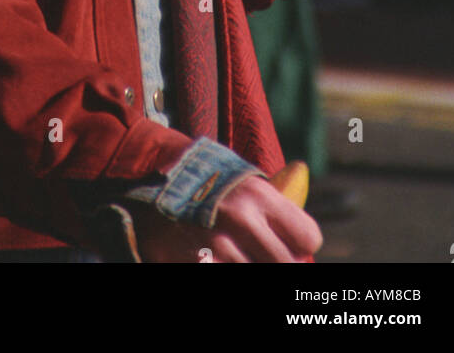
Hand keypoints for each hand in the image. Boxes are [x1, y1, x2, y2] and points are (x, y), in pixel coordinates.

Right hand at [127, 175, 321, 262]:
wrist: (145, 174)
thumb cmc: (202, 177)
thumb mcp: (239, 177)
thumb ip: (272, 202)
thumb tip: (305, 232)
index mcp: (258, 194)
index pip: (307, 237)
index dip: (300, 245)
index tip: (290, 246)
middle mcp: (241, 220)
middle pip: (286, 264)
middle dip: (276, 262)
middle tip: (259, 254)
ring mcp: (216, 246)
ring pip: (255, 275)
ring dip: (246, 266)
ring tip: (233, 254)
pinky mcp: (194, 264)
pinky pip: (225, 278)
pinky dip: (222, 270)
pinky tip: (213, 259)